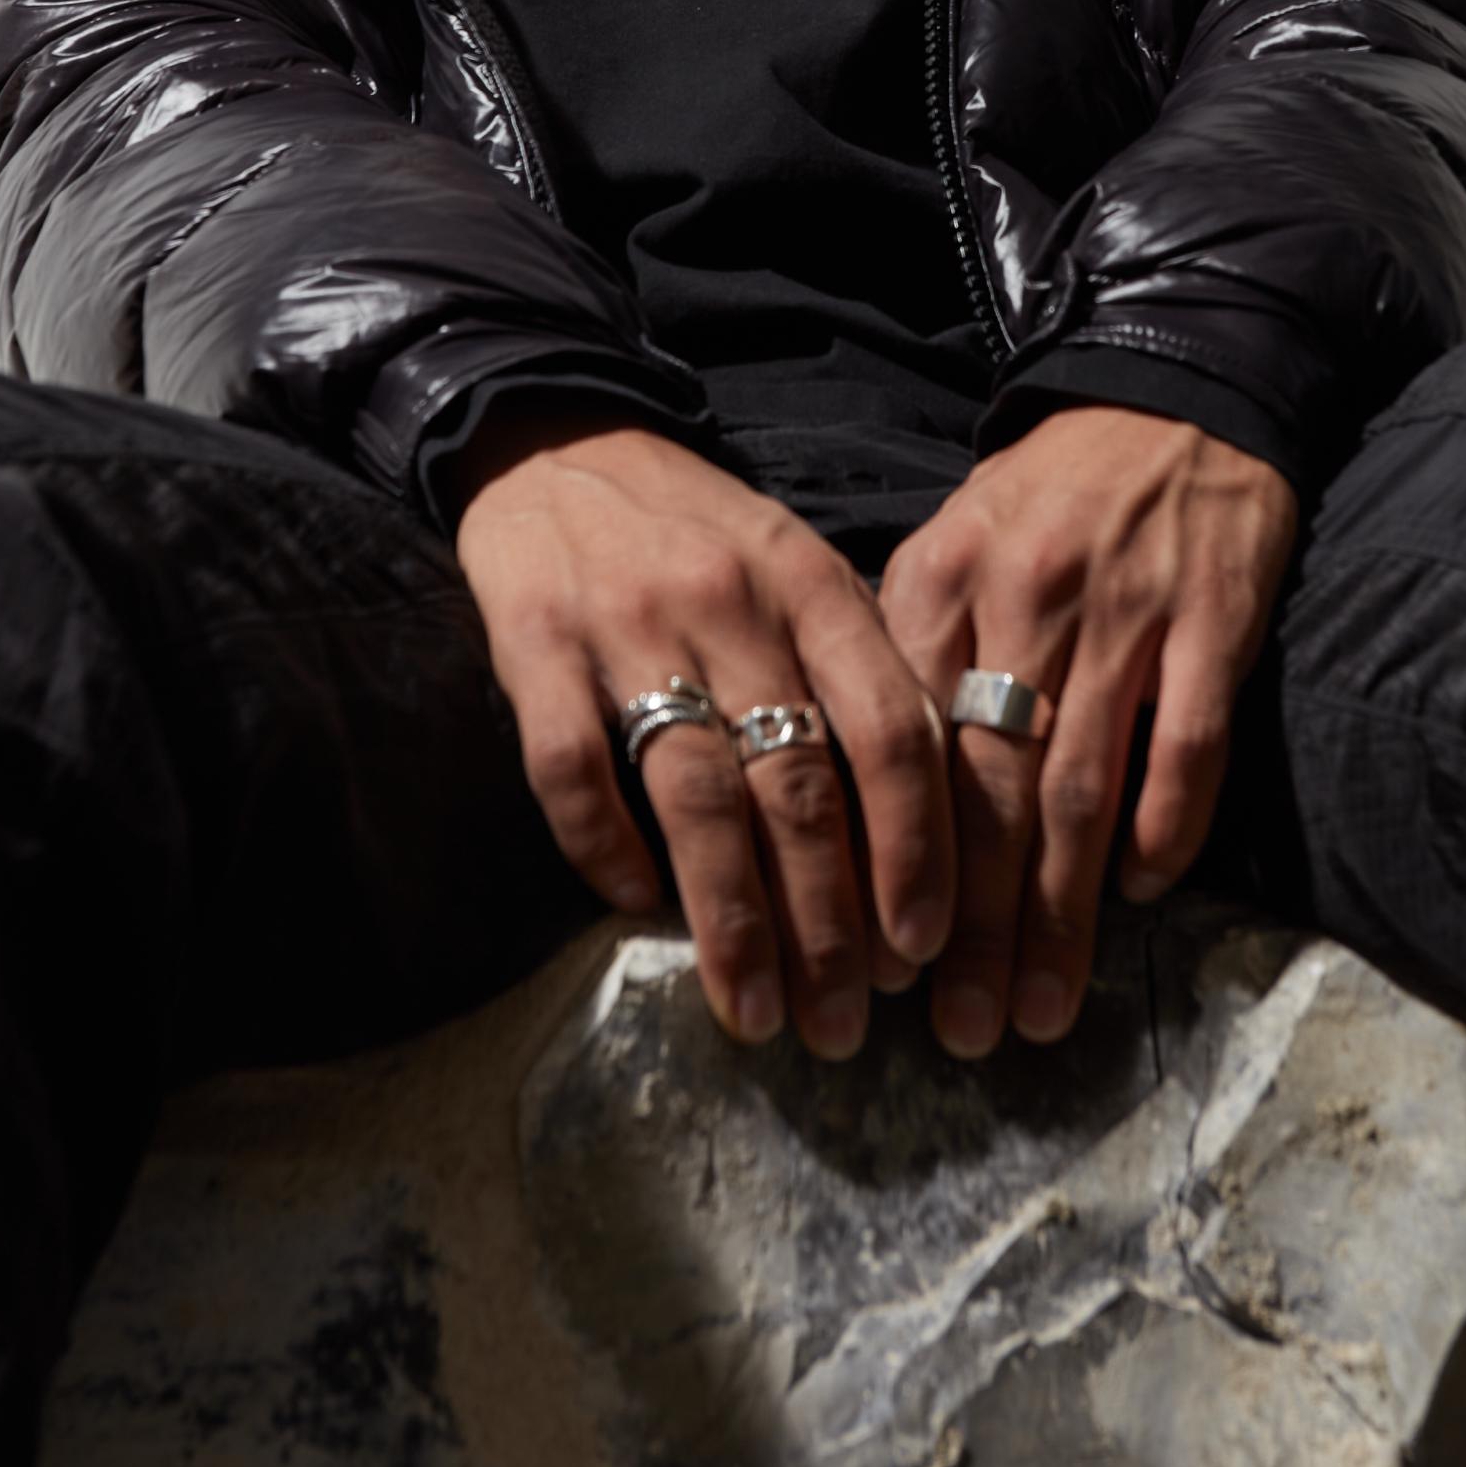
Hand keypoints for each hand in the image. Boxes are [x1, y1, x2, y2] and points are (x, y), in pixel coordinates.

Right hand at [456, 405, 954, 1057]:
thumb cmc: (700, 532)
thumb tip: (930, 825)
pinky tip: (633, 908)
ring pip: (697, 796)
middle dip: (830, 922)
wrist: (559, 446)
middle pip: (798, 786)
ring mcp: (630, 625)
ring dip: (733, 919)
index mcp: (812, 586)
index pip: (891, 730)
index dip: (916, 848)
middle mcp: (732, 605)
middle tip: (845, 1020)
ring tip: (756, 1009)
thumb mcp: (798, 570)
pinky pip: (572, 770)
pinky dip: (605, 850)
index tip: (925, 947)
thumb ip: (858, 670)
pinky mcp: (535, 645)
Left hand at [878, 404, 1296, 1055]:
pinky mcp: (1217, 619)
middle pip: (991, 791)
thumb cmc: (1054, 488)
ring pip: (1082, 786)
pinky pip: (1188, 743)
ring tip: (1041, 1004)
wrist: (1176, 390)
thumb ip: (913, 645)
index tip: (882, 958)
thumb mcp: (955, 538)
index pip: (907, 747)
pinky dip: (1164, 825)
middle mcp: (1028, 598)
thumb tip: (865, 781)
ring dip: (1060, 911)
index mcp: (944, 579)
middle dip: (973, 924)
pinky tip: (1138, 890)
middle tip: (959, 1026)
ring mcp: (1129, 611)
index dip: (893, 862)